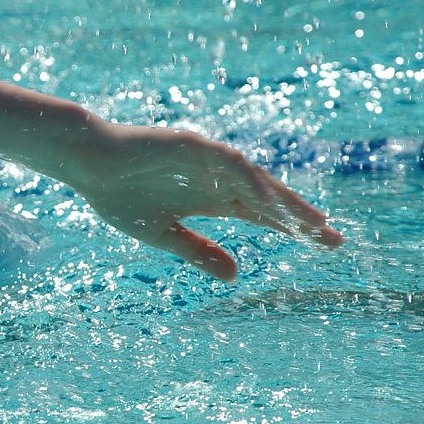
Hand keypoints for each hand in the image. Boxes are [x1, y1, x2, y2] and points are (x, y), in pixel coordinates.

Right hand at [66, 124, 343, 280]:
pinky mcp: (192, 146)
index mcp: (210, 200)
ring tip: (312, 222)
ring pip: (256, 182)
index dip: (292, 230)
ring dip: (283, 201)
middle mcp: (217, 179)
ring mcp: (207, 161)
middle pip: (268, 200)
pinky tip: (270, 199)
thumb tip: (236, 277)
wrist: (88, 163)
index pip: (262, 216)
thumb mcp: (162, 235)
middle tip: (335, 240)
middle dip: (300, 219)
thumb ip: (198, 252)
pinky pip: (228, 164)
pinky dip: (250, 181)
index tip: (324, 246)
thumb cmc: (118, 195)